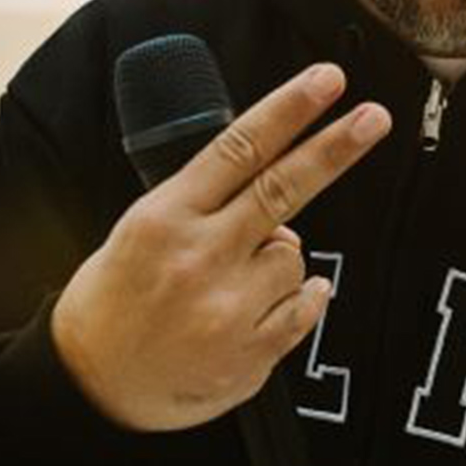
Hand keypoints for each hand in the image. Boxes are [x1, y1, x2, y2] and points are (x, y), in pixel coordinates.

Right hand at [50, 62, 389, 431]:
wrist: (89, 385)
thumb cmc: (116, 298)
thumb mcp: (142, 231)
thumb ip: (210, 210)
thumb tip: (281, 215)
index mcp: (166, 217)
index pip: (238, 148)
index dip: (289, 110)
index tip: (326, 80)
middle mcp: (199, 257)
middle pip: (283, 188)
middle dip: (335, 147)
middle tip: (375, 116)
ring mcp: (227, 309)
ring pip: (296, 258)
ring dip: (278, 263)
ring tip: (229, 288)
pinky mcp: (250, 356)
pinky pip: (306, 309)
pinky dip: (300, 302)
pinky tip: (263, 309)